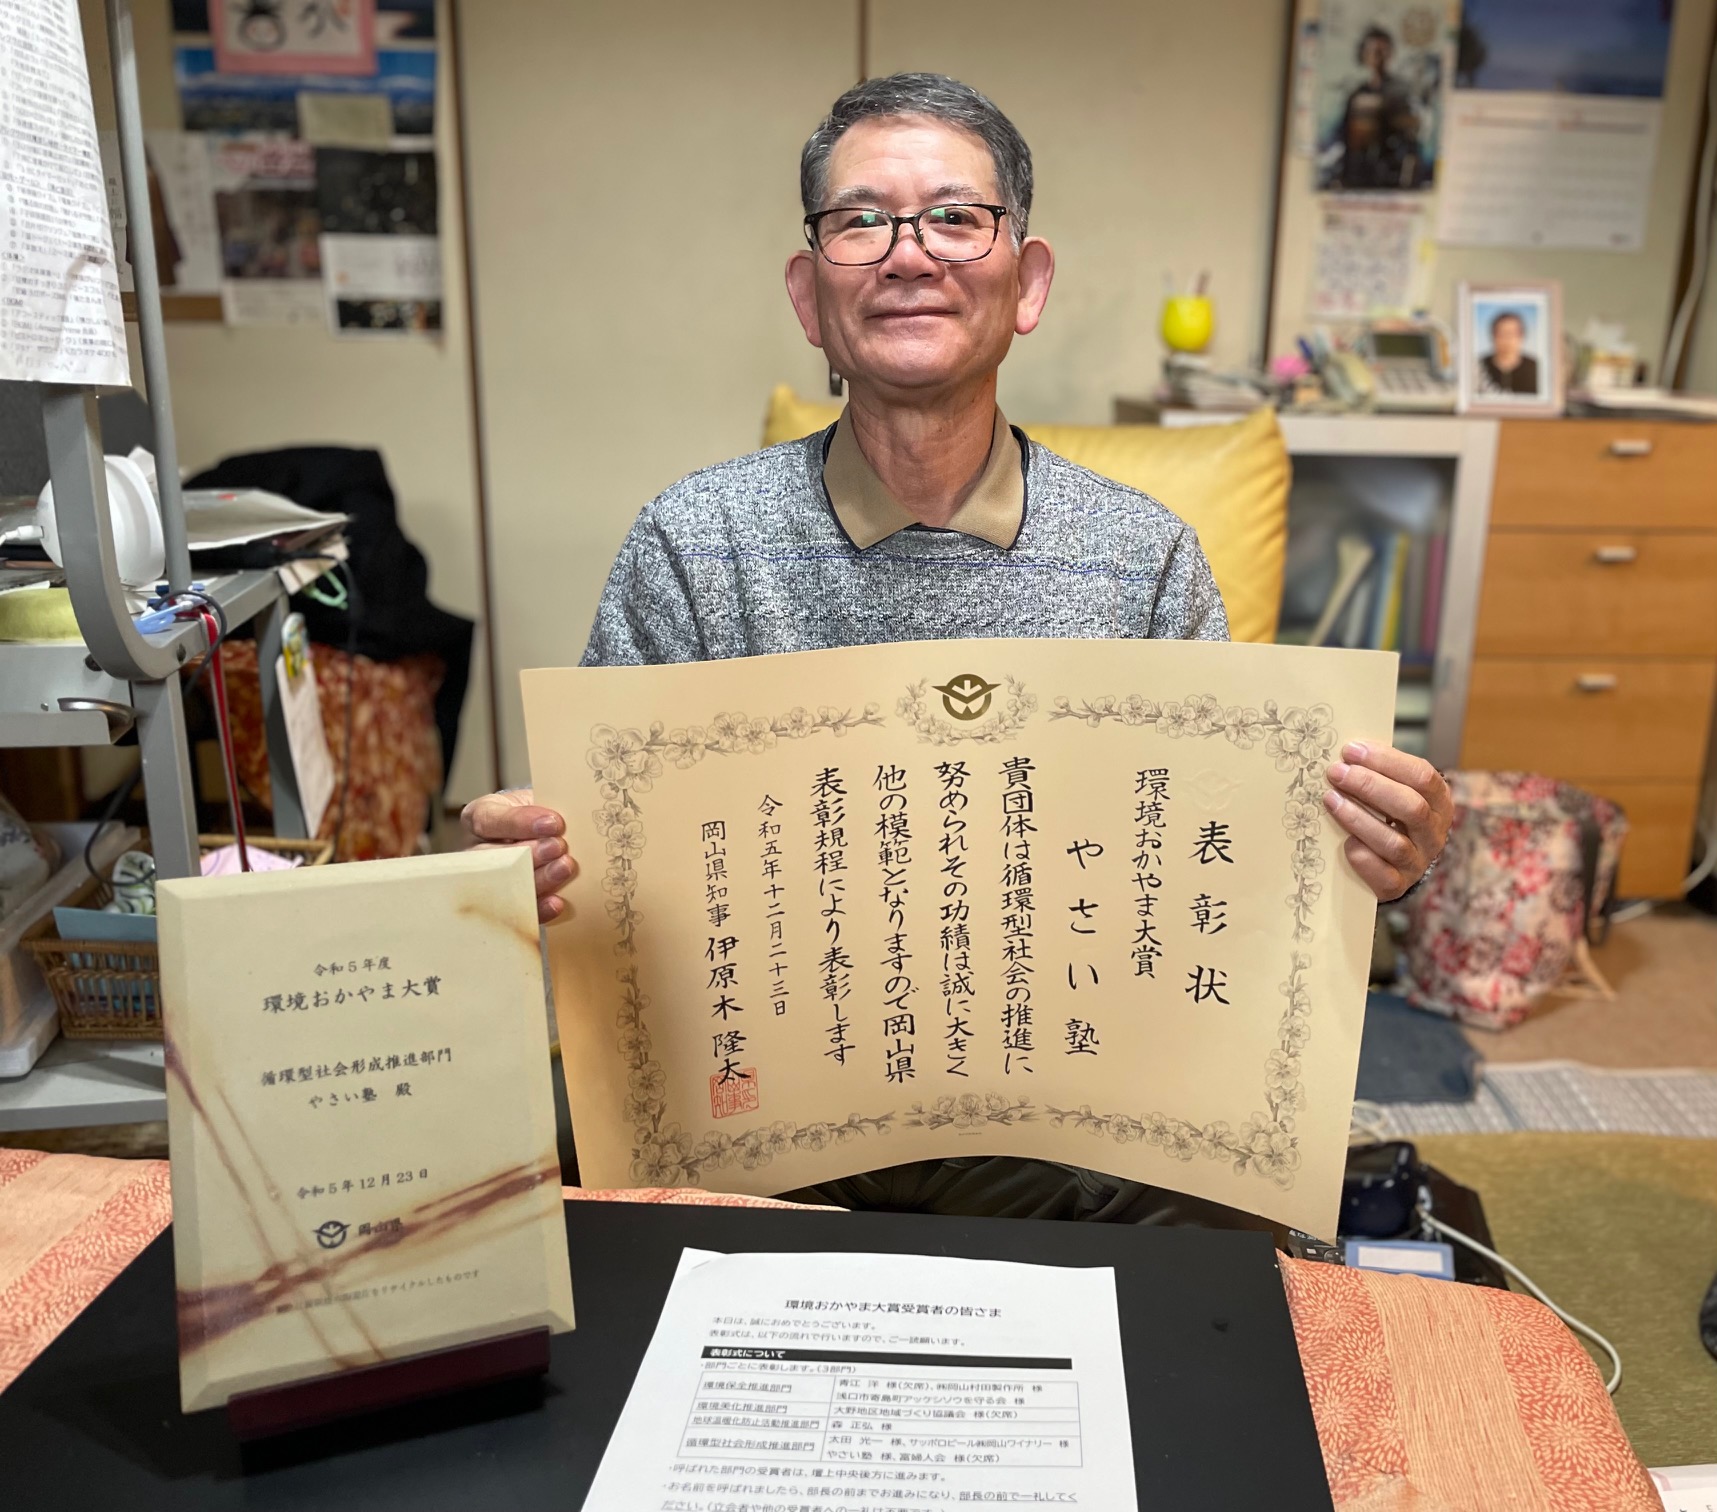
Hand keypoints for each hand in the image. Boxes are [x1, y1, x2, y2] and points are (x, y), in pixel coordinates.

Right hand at [460, 787, 577, 923]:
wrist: (546, 834)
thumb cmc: (537, 813)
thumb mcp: (537, 798)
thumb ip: (544, 806)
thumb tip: (559, 822)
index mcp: (480, 817)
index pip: (489, 820)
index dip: (520, 822)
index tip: (553, 822)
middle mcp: (477, 852)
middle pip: (495, 857)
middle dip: (530, 853)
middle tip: (558, 847)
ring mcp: (489, 880)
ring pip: (507, 885)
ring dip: (539, 878)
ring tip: (564, 868)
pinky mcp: (507, 904)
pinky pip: (520, 911)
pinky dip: (539, 908)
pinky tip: (556, 902)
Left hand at [1323, 742, 1450, 901]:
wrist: (1390, 865)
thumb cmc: (1388, 817)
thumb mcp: (1394, 791)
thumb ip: (1379, 774)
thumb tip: (1347, 752)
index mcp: (1439, 803)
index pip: (1423, 776)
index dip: (1386, 761)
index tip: (1351, 750)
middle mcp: (1434, 834)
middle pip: (1411, 807)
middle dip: (1369, 786)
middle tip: (1336, 772)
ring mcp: (1418, 862)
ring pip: (1394, 842)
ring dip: (1358, 818)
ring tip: (1331, 800)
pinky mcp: (1398, 885)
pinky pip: (1382, 875)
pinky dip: (1362, 856)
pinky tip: (1344, 842)